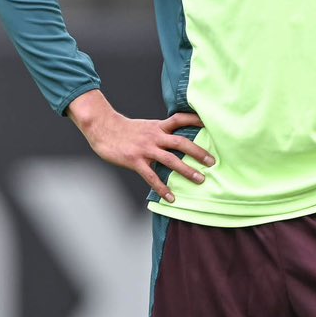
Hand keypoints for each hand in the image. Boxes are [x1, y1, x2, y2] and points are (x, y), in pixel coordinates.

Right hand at [68, 91, 213, 202]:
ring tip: (200, 180)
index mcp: (158, 126)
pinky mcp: (135, 161)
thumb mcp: (146, 126)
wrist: (103, 128)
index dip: (196, 120)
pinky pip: (152, 177)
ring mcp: (145, 149)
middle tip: (212, 161)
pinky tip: (171, 197)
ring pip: (170, 160)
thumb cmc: (125, 130)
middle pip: (181, 142)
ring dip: (187, 170)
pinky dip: (162, 188)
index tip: (211, 125)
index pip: (180, 119)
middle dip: (198, 152)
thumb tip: (177, 140)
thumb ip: (161, 132)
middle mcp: (155, 136)